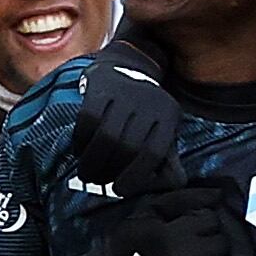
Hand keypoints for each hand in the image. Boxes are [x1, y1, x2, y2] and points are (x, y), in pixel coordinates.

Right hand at [74, 42, 180, 186]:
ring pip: (106, 136)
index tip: (120, 190)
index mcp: (168, 116)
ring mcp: (124, 94)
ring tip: (87, 173)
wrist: (128, 66)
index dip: (136, 175)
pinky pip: (88, 121)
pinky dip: (81, 141)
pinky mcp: (101, 88)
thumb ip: (168, 157)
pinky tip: (79, 151)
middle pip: (127, 146)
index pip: (154, 153)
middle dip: (109, 171)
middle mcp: (148, 103)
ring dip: (92, 161)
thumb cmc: (145, 112)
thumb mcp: (163, 130)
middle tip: (98, 183)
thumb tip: (176, 183)